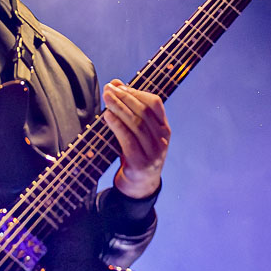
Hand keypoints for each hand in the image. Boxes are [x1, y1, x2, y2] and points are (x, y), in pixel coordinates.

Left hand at [102, 79, 170, 198]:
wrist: (139, 187)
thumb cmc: (135, 154)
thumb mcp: (136, 133)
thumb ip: (127, 110)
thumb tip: (115, 83)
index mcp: (164, 129)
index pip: (155, 104)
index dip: (136, 92)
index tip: (118, 86)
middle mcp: (162, 139)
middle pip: (144, 112)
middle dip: (125, 97)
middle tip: (109, 89)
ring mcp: (153, 152)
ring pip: (136, 124)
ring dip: (119, 108)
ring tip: (107, 98)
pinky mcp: (140, 163)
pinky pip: (128, 140)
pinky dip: (117, 126)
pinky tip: (107, 116)